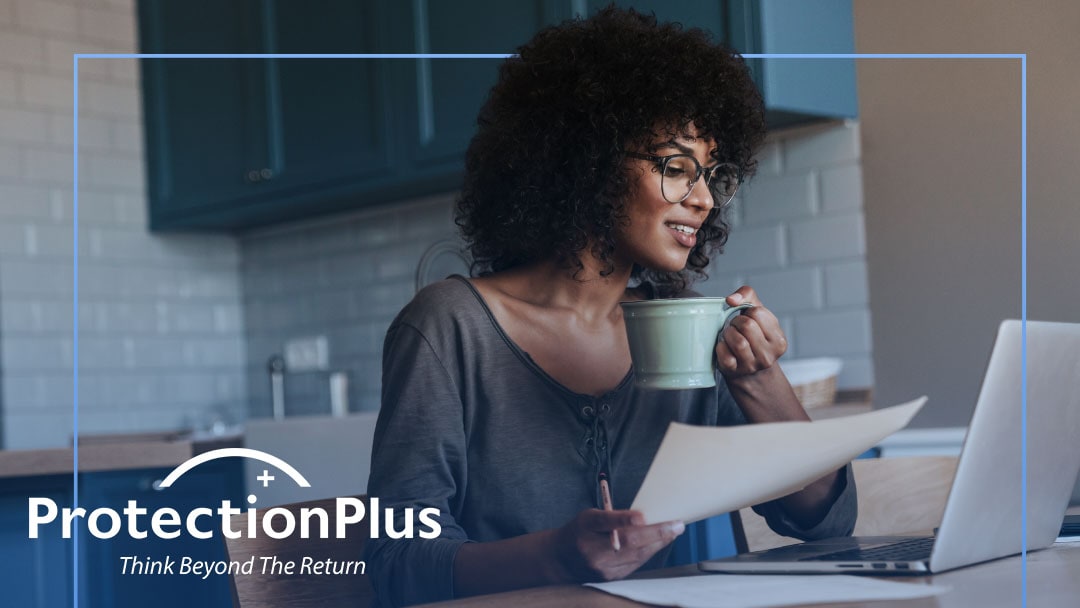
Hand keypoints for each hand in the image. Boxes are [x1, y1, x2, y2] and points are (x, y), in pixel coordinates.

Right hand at [549, 509, 683, 582]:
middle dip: (656, 533)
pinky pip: (635, 564)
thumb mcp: (590, 516)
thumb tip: (642, 518)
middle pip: (628, 542)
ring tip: (673, 532)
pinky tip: (658, 544)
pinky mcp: (610, 578)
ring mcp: (601, 567)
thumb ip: (612, 516)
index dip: (624, 519)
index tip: (642, 516)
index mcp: (586, 527)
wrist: (562, 560)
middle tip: (677, 526)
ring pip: (636, 555)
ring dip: (658, 543)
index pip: (606, 522)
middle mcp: (592, 549)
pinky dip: (648, 553)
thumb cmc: (580, 532)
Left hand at [715, 286, 787, 378]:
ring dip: (728, 333)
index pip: (758, 313)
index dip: (748, 312)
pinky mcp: (735, 372)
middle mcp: (769, 355)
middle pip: (747, 326)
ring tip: (730, 335)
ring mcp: (752, 365)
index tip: (748, 319)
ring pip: (738, 342)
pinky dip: (721, 347)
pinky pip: (725, 355)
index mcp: (779, 340)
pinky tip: (725, 347)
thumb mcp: (757, 313)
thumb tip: (731, 299)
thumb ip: (747, 295)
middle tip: (735, 327)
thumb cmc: (753, 335)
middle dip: (737, 322)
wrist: (748, 368)